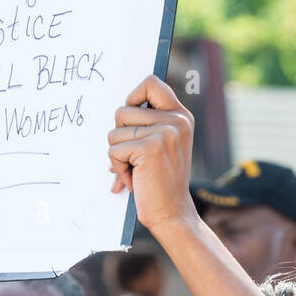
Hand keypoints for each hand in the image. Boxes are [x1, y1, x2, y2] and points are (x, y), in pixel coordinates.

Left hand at [107, 76, 195, 232]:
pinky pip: (114, 150)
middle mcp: (176, 120)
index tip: (132, 120)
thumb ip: (149, 124)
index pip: (150, 83)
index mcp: (181, 116)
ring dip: (118, 155)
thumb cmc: (161, 182)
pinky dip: (117, 168)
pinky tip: (133, 180)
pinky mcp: (149, 148)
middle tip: (134, 157)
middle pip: (123, 110)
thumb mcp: (163, 146)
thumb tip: (118, 111)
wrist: (173, 213)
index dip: (133, 97)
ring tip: (135, 170)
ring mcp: (165, 133)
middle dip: (120, 136)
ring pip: (115, 132)